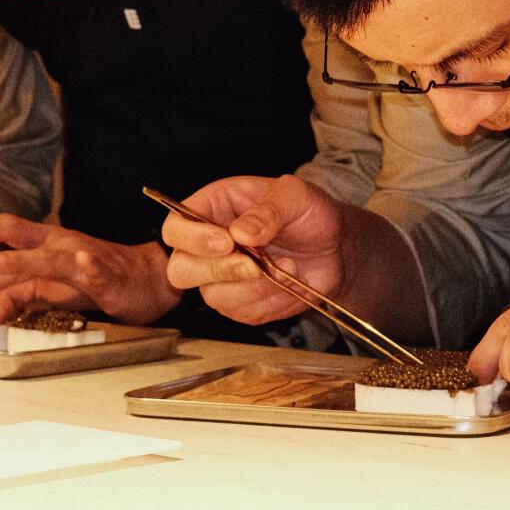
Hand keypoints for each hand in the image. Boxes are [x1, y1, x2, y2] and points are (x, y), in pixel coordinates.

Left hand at [0, 214, 179, 324]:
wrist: (148, 279)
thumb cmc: (97, 279)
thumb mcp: (52, 287)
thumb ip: (20, 295)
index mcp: (46, 245)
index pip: (8, 231)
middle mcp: (60, 246)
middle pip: (19, 240)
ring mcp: (84, 259)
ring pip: (47, 258)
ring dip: (17, 260)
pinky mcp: (108, 276)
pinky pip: (97, 269)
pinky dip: (89, 265)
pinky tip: (81, 262)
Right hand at [161, 175, 345, 324]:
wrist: (334, 248)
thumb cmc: (308, 213)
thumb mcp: (295, 196)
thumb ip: (268, 210)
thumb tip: (240, 232)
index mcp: (211, 209)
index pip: (176, 228)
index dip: (192, 239)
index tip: (226, 241)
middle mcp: (208, 246)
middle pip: (181, 270)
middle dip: (218, 271)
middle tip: (254, 265)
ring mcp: (221, 280)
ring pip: (215, 297)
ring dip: (256, 286)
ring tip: (288, 265)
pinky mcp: (241, 305)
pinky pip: (245, 313)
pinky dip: (273, 300)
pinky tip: (291, 280)